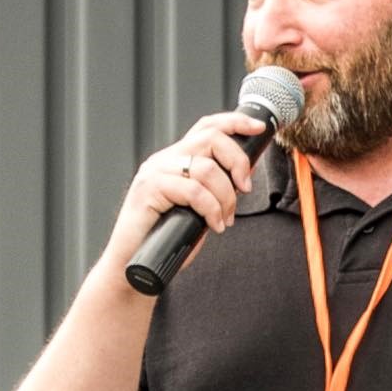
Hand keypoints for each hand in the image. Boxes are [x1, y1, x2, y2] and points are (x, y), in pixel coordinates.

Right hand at [99, 109, 266, 283]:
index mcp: (175, 160)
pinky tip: (213, 226)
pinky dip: (211, 210)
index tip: (257, 128)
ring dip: (226, 197)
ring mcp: (155, 173)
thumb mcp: (199, 210)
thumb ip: (215, 190)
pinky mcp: (149, 189)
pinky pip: (193, 191)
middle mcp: (164, 160)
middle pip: (211, 138)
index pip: (206, 127)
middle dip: (237, 163)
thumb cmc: (165, 242)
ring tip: (224, 220)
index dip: (234, 122)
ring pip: (206, 168)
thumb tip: (245, 173)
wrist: (133, 268)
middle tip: (245, 190)